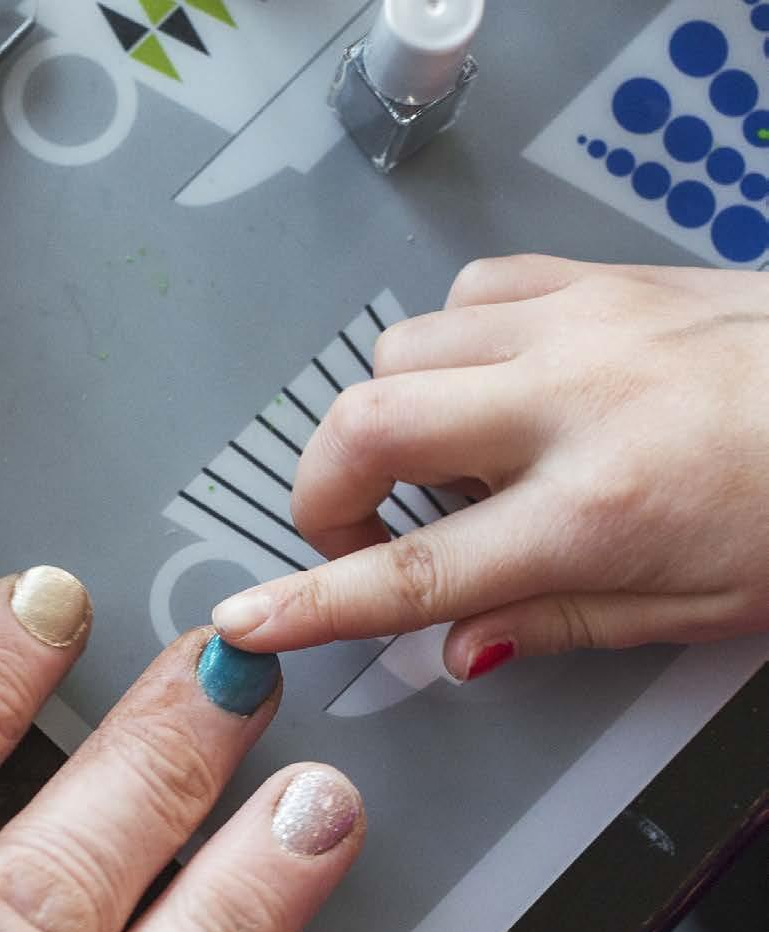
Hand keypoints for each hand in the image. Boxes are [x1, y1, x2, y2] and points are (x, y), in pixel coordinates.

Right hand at [211, 257, 768, 677]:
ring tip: (451, 468)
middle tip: (355, 534)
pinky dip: (449, 347)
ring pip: (402, 350)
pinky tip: (490, 389)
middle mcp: (570, 406)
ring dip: (391, 420)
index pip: (413, 573)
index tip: (247, 619)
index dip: (312, 603)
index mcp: (596, 513)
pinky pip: (468, 293)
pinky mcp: (595, 278)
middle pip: (368, 427)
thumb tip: (459, 646)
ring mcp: (578, 326)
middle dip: (324, 492)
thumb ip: (557, 623)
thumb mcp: (691, 610)